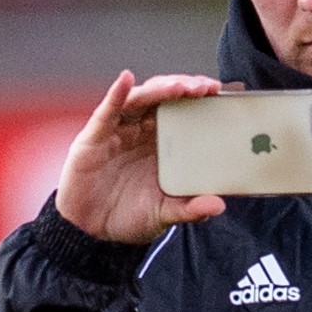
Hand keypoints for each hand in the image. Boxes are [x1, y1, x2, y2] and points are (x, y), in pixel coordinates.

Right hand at [52, 70, 228, 244]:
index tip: (218, 93)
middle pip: (162, 98)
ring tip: (180, 87)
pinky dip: (116, 94)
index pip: (180, 111)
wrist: (92, 232)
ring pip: (139, 99)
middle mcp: (140, 131)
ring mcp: (117, 131)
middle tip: (206, 87)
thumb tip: (218, 206)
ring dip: (159, 89)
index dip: (197, 99)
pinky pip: (107, 111)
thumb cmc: (127, 216)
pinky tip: (126, 80)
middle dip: (184, 88)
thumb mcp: (164, 214)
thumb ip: (189, 210)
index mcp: (159, 144)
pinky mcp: (94, 138)